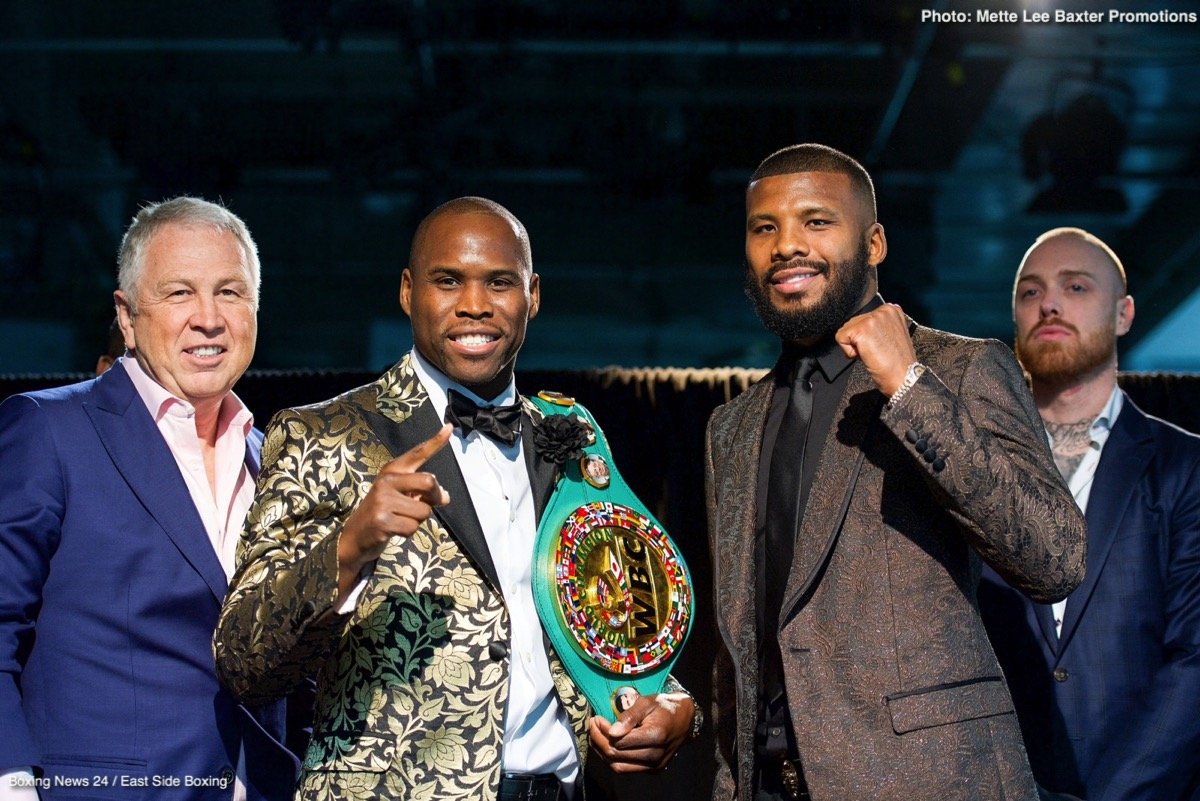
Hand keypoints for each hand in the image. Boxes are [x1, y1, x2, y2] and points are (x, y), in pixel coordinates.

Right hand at [336, 424, 451, 597]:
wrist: (354, 537)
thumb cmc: (383, 514)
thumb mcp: (400, 497)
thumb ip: (422, 492)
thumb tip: (445, 497)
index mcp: (392, 471)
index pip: (418, 453)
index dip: (436, 441)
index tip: (449, 427)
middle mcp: (386, 481)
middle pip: (429, 482)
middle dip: (435, 498)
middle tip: (428, 504)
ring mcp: (383, 500)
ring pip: (424, 511)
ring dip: (417, 520)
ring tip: (399, 519)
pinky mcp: (382, 520)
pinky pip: (413, 527)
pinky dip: (408, 533)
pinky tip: (393, 530)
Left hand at [588, 692, 694, 772]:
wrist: (685, 719)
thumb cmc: (664, 707)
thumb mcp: (647, 702)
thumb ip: (629, 716)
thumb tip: (612, 732)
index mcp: (655, 735)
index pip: (619, 742)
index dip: (602, 731)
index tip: (596, 719)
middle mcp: (655, 755)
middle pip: (616, 755)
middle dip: (598, 740)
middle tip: (592, 725)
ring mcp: (655, 765)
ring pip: (618, 766)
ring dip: (602, 752)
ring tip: (596, 736)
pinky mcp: (653, 770)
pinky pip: (626, 769)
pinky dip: (613, 759)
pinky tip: (607, 745)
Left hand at [834, 302, 916, 396]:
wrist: (904, 377)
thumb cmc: (899, 363)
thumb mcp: (893, 334)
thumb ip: (879, 325)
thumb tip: (861, 326)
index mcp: (892, 309)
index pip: (863, 318)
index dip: (867, 336)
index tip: (880, 346)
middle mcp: (883, 310)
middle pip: (853, 323)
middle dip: (859, 340)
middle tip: (877, 351)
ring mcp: (873, 319)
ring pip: (846, 330)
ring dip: (855, 346)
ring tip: (873, 353)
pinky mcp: (862, 330)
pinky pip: (840, 338)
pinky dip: (849, 352)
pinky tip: (866, 355)